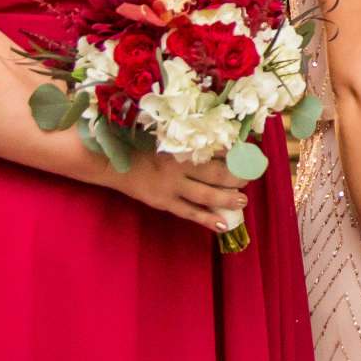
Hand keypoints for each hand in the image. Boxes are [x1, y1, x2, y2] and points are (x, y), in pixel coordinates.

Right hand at [108, 152, 250, 232]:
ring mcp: (171, 187)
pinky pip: (189, 212)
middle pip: (214, 173)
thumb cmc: (139, 144)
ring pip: (205, 194)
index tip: (248, 153)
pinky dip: (207, 219)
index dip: (233, 153)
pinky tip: (222, 224)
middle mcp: (178, 166)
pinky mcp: (164, 202)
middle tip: (249, 177)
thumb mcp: (163, 135)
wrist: (111, 162)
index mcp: (179, 146)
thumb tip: (217, 141)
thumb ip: (187, 139)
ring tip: (242, 200)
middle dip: (236, 176)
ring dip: (226, 198)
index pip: (214, 150)